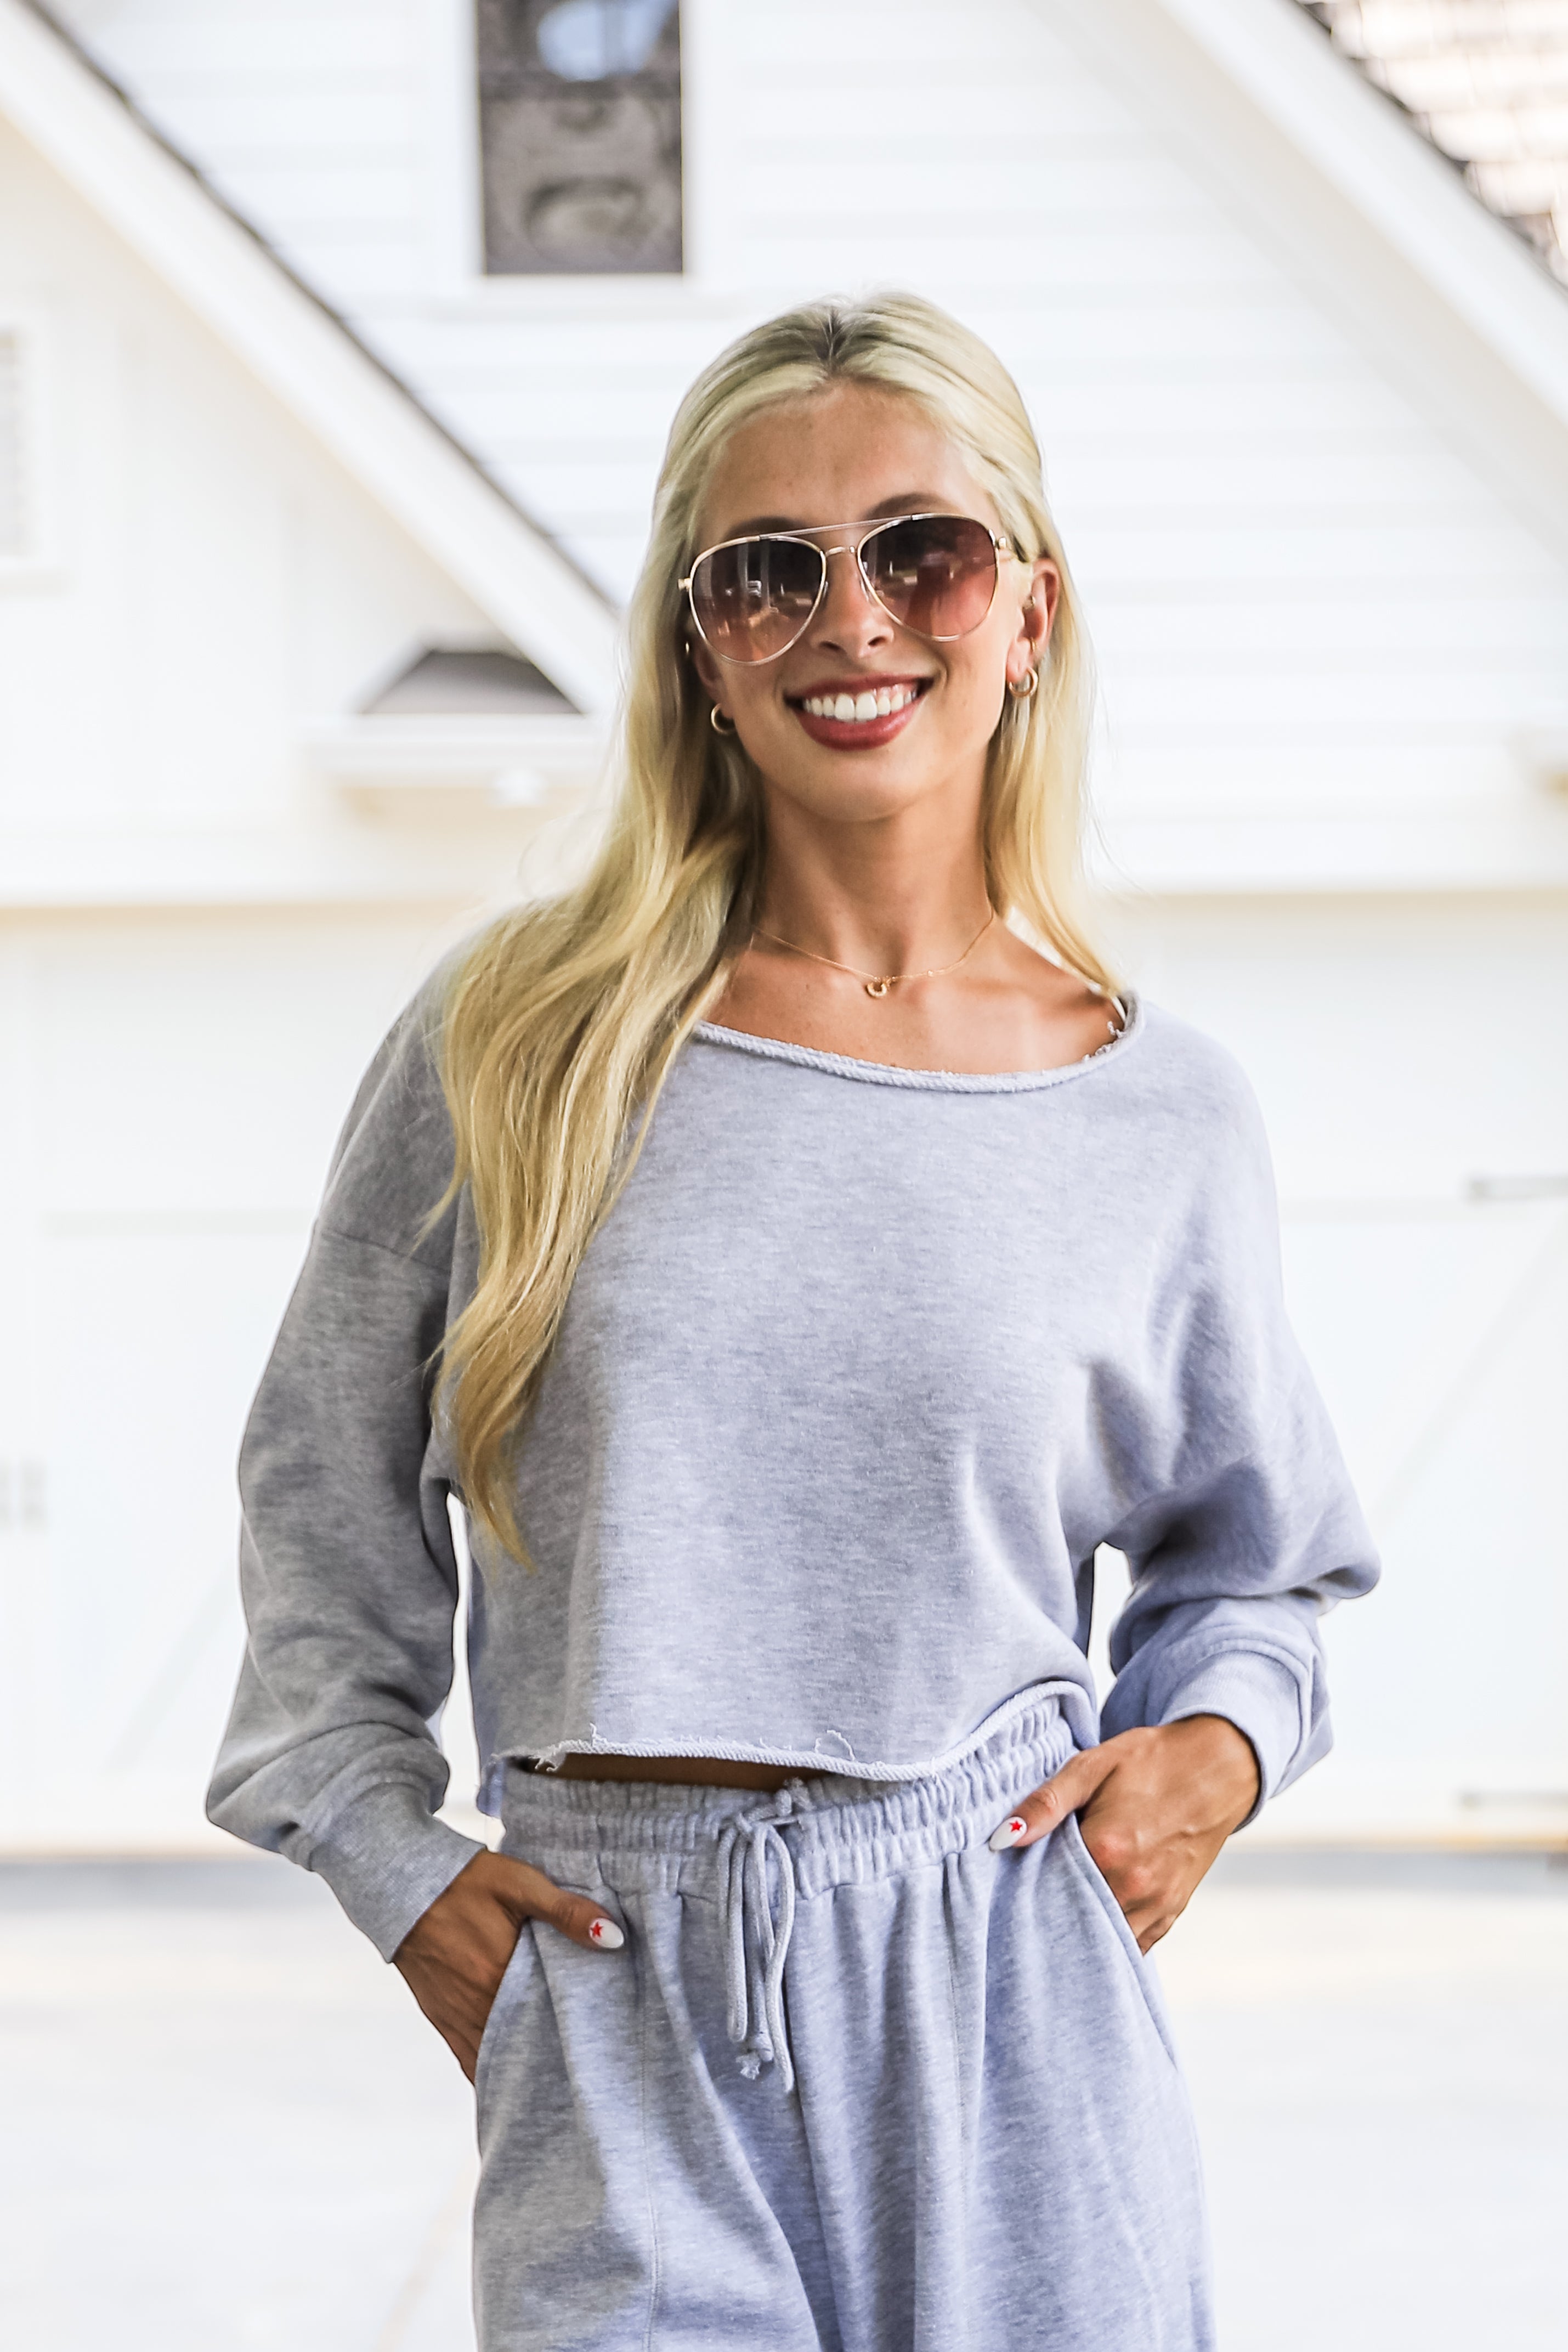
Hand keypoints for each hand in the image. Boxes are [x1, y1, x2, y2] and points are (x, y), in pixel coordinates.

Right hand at [392, 1849, 623, 2079]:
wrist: (401, 1885)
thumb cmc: (465, 1881)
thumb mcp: (520, 1883)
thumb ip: (566, 1911)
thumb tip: (612, 1938)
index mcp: (501, 1974)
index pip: (550, 2018)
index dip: (575, 2032)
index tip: (600, 2041)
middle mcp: (478, 2005)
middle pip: (526, 2043)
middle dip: (554, 2052)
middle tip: (586, 2062)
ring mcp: (457, 2017)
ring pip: (498, 2057)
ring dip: (524, 2064)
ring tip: (557, 2072)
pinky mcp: (441, 2018)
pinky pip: (469, 2059)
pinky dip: (490, 2071)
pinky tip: (511, 2079)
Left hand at [988, 1715, 1259, 1952]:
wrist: (1217, 1767)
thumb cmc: (1152, 1761)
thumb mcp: (1092, 1765)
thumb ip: (1046, 1803)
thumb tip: (1002, 1838)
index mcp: (1108, 1849)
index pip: (1046, 1889)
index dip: (1025, 1885)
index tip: (1013, 1878)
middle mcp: (1133, 1887)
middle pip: (1071, 1919)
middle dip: (1049, 1911)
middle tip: (1032, 1896)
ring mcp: (1156, 1905)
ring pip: (1102, 1940)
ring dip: (1079, 1929)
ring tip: (1061, 1908)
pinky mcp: (1171, 1913)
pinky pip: (1132, 1945)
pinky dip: (1109, 1938)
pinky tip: (1092, 1920)